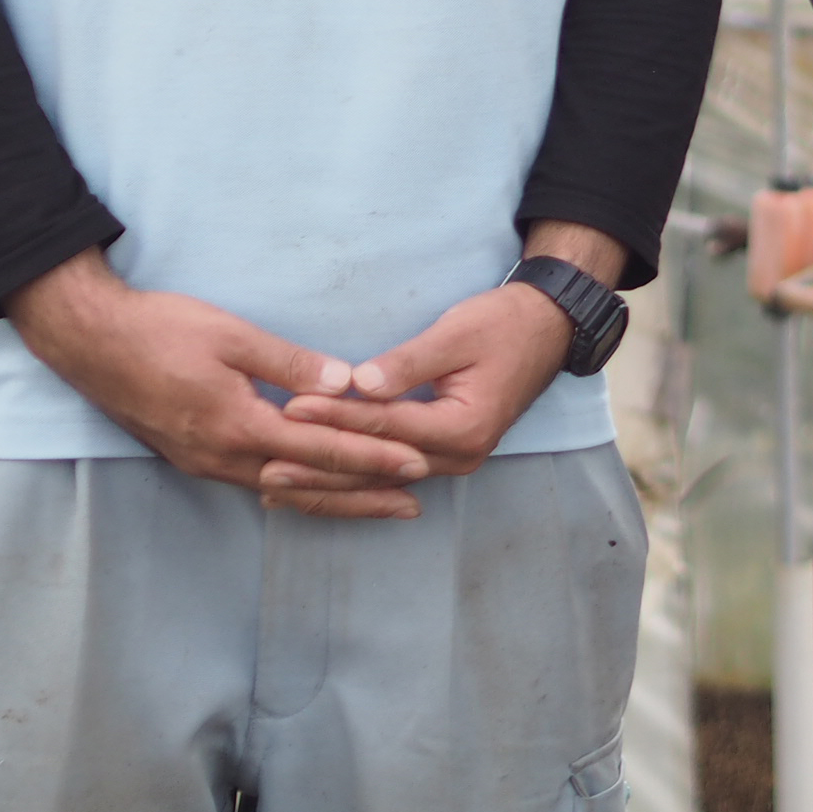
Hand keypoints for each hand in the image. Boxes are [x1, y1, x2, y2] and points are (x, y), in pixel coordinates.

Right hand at [6, 249, 430, 517]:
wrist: (90, 342)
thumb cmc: (160, 329)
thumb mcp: (231, 335)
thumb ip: (290, 362)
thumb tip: (346, 384)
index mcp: (236, 425)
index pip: (321, 449)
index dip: (372, 459)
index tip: (416, 465)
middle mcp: (222, 457)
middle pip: (307, 484)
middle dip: (363, 494)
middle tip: (415, 503)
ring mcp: (206, 462)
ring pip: (283, 490)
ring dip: (333, 499)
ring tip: (380, 506)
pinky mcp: (195, 457)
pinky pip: (258, 483)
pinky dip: (296, 490)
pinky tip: (318, 492)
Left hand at [279, 223, 623, 504]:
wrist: (547, 328)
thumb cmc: (503, 324)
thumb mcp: (457, 334)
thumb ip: (408, 362)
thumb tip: (359, 383)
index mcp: (464, 428)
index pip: (388, 427)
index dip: (338, 419)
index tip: (292, 408)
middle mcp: (460, 456)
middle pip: (379, 468)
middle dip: (321, 467)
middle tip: (265, 466)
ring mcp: (452, 461)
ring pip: (380, 480)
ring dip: (328, 484)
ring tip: (273, 487)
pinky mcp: (442, 454)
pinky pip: (389, 473)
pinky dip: (349, 479)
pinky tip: (311, 486)